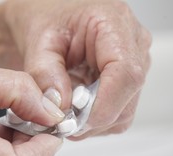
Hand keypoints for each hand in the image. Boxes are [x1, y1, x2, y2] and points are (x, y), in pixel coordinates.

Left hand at [0, 0, 151, 139]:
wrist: (47, 15)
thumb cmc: (45, 18)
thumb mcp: (38, 42)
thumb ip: (45, 75)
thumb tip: (61, 108)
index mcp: (114, 23)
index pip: (126, 74)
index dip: (103, 106)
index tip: (76, 123)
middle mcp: (133, 42)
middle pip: (127, 99)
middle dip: (92, 118)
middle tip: (63, 121)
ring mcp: (135, 62)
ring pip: (125, 112)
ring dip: (93, 122)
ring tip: (68, 111)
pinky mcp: (128, 79)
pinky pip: (120, 113)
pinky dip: (96, 119)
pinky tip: (78, 108)